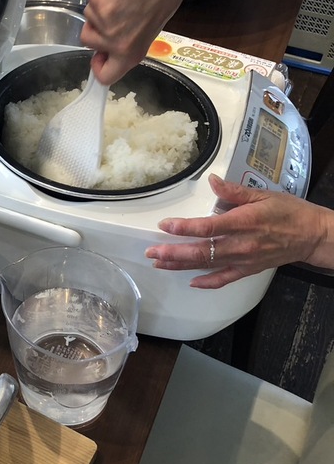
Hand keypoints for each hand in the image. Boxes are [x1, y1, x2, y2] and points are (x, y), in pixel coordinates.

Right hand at [81, 0, 194, 85]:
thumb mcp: (148, 29)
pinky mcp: (102, 8)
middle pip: (88, 42)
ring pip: (89, 17)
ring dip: (100, 5)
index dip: (98, 65)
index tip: (98, 54)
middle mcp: (118, 46)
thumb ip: (128, 41)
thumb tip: (112, 43)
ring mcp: (108, 28)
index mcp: (132, 55)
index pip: (106, 76)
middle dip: (94, 25)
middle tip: (110, 13)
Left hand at [145, 173, 333, 287]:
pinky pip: (224, 279)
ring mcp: (244, 260)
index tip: (165, 225)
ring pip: (207, 265)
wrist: (312, 235)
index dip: (184, 227)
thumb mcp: (262, 194)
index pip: (208, 227)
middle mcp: (241, 244)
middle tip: (151, 251)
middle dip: (173, 252)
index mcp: (244, 222)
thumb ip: (234, 190)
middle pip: (201, 251)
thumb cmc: (289, 211)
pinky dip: (207, 283)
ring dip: (181, 265)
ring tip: (159, 262)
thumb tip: (212, 180)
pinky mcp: (248, 270)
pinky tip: (190, 282)